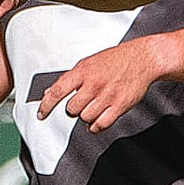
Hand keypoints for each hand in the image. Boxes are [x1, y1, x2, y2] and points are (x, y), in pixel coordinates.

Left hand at [37, 38, 163, 131]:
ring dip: (87, 116)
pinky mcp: (120, 106)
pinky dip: (96, 126)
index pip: (58, 91)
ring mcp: (107, 96)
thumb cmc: (115, 60)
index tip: (41, 114)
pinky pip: (100, 125)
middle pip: (72, 109)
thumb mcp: (88, 63)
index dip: (46, 105)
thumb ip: (70, 79)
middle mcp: (94, 84)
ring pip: (85, 118)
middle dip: (74, 109)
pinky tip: (98, 118)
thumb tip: (50, 92)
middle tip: (82, 102)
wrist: (142, 59)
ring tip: (95, 106)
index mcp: (83, 71)